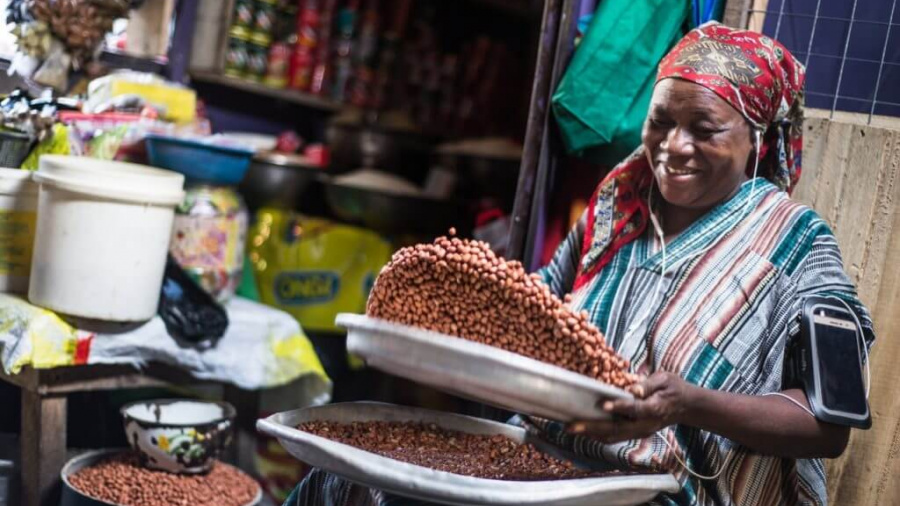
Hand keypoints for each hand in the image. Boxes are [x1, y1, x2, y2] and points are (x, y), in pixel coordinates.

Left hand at [568, 371, 691, 442]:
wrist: (685, 407)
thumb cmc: (673, 388)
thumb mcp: (665, 379)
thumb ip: (648, 383)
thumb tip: (633, 388)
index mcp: (655, 409)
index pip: (636, 409)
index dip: (620, 407)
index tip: (603, 404)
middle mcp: (645, 425)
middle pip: (617, 429)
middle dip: (592, 427)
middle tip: (571, 425)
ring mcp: (639, 431)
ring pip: (612, 436)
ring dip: (590, 433)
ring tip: (570, 428)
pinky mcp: (634, 433)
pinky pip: (614, 437)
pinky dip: (597, 434)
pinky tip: (583, 429)